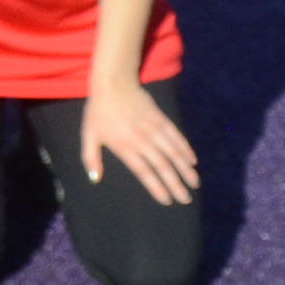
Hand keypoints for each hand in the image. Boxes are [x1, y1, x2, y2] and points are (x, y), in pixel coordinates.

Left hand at [79, 79, 199, 207]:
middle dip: (176, 184)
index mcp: (123, 146)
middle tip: (186, 199)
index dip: (156, 187)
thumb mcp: (89, 134)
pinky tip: (192, 161)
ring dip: (185, 169)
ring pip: (173, 153)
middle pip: (162, 166)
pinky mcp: (161, 119)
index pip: (143, 171)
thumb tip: (94, 179)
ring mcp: (153, 128)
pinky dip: (186, 149)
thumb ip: (91, 158)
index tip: (167, 200)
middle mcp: (141, 139)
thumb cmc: (98, 112)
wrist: (113, 83)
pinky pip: (177, 137)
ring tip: (194, 183)